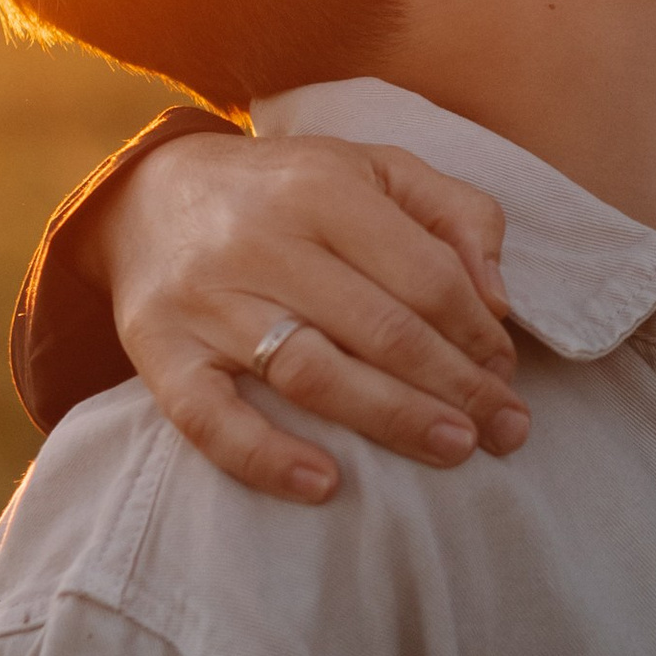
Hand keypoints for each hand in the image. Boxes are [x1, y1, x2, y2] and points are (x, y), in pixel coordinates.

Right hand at [90, 133, 530, 502]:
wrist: (149, 195)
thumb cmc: (289, 193)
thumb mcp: (378, 170)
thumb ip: (455, 215)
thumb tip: (498, 300)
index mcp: (324, 190)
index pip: (425, 275)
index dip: (478, 332)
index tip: (506, 373)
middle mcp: (263, 241)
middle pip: (379, 328)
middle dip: (456, 386)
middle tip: (505, 431)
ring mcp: (207, 301)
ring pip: (310, 372)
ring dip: (392, 419)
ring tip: (454, 450)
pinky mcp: (159, 351)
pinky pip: (209, 418)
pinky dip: (266, 456)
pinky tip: (325, 485)